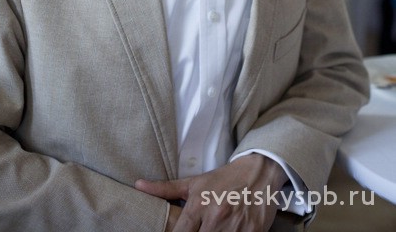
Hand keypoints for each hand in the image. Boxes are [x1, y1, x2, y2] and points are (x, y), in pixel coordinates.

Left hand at [136, 154, 287, 231]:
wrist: (259, 170)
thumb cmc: (224, 179)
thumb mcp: (195, 182)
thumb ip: (166, 188)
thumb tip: (138, 185)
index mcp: (198, 205)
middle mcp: (215, 217)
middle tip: (202, 229)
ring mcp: (235, 227)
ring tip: (216, 230)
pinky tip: (231, 231)